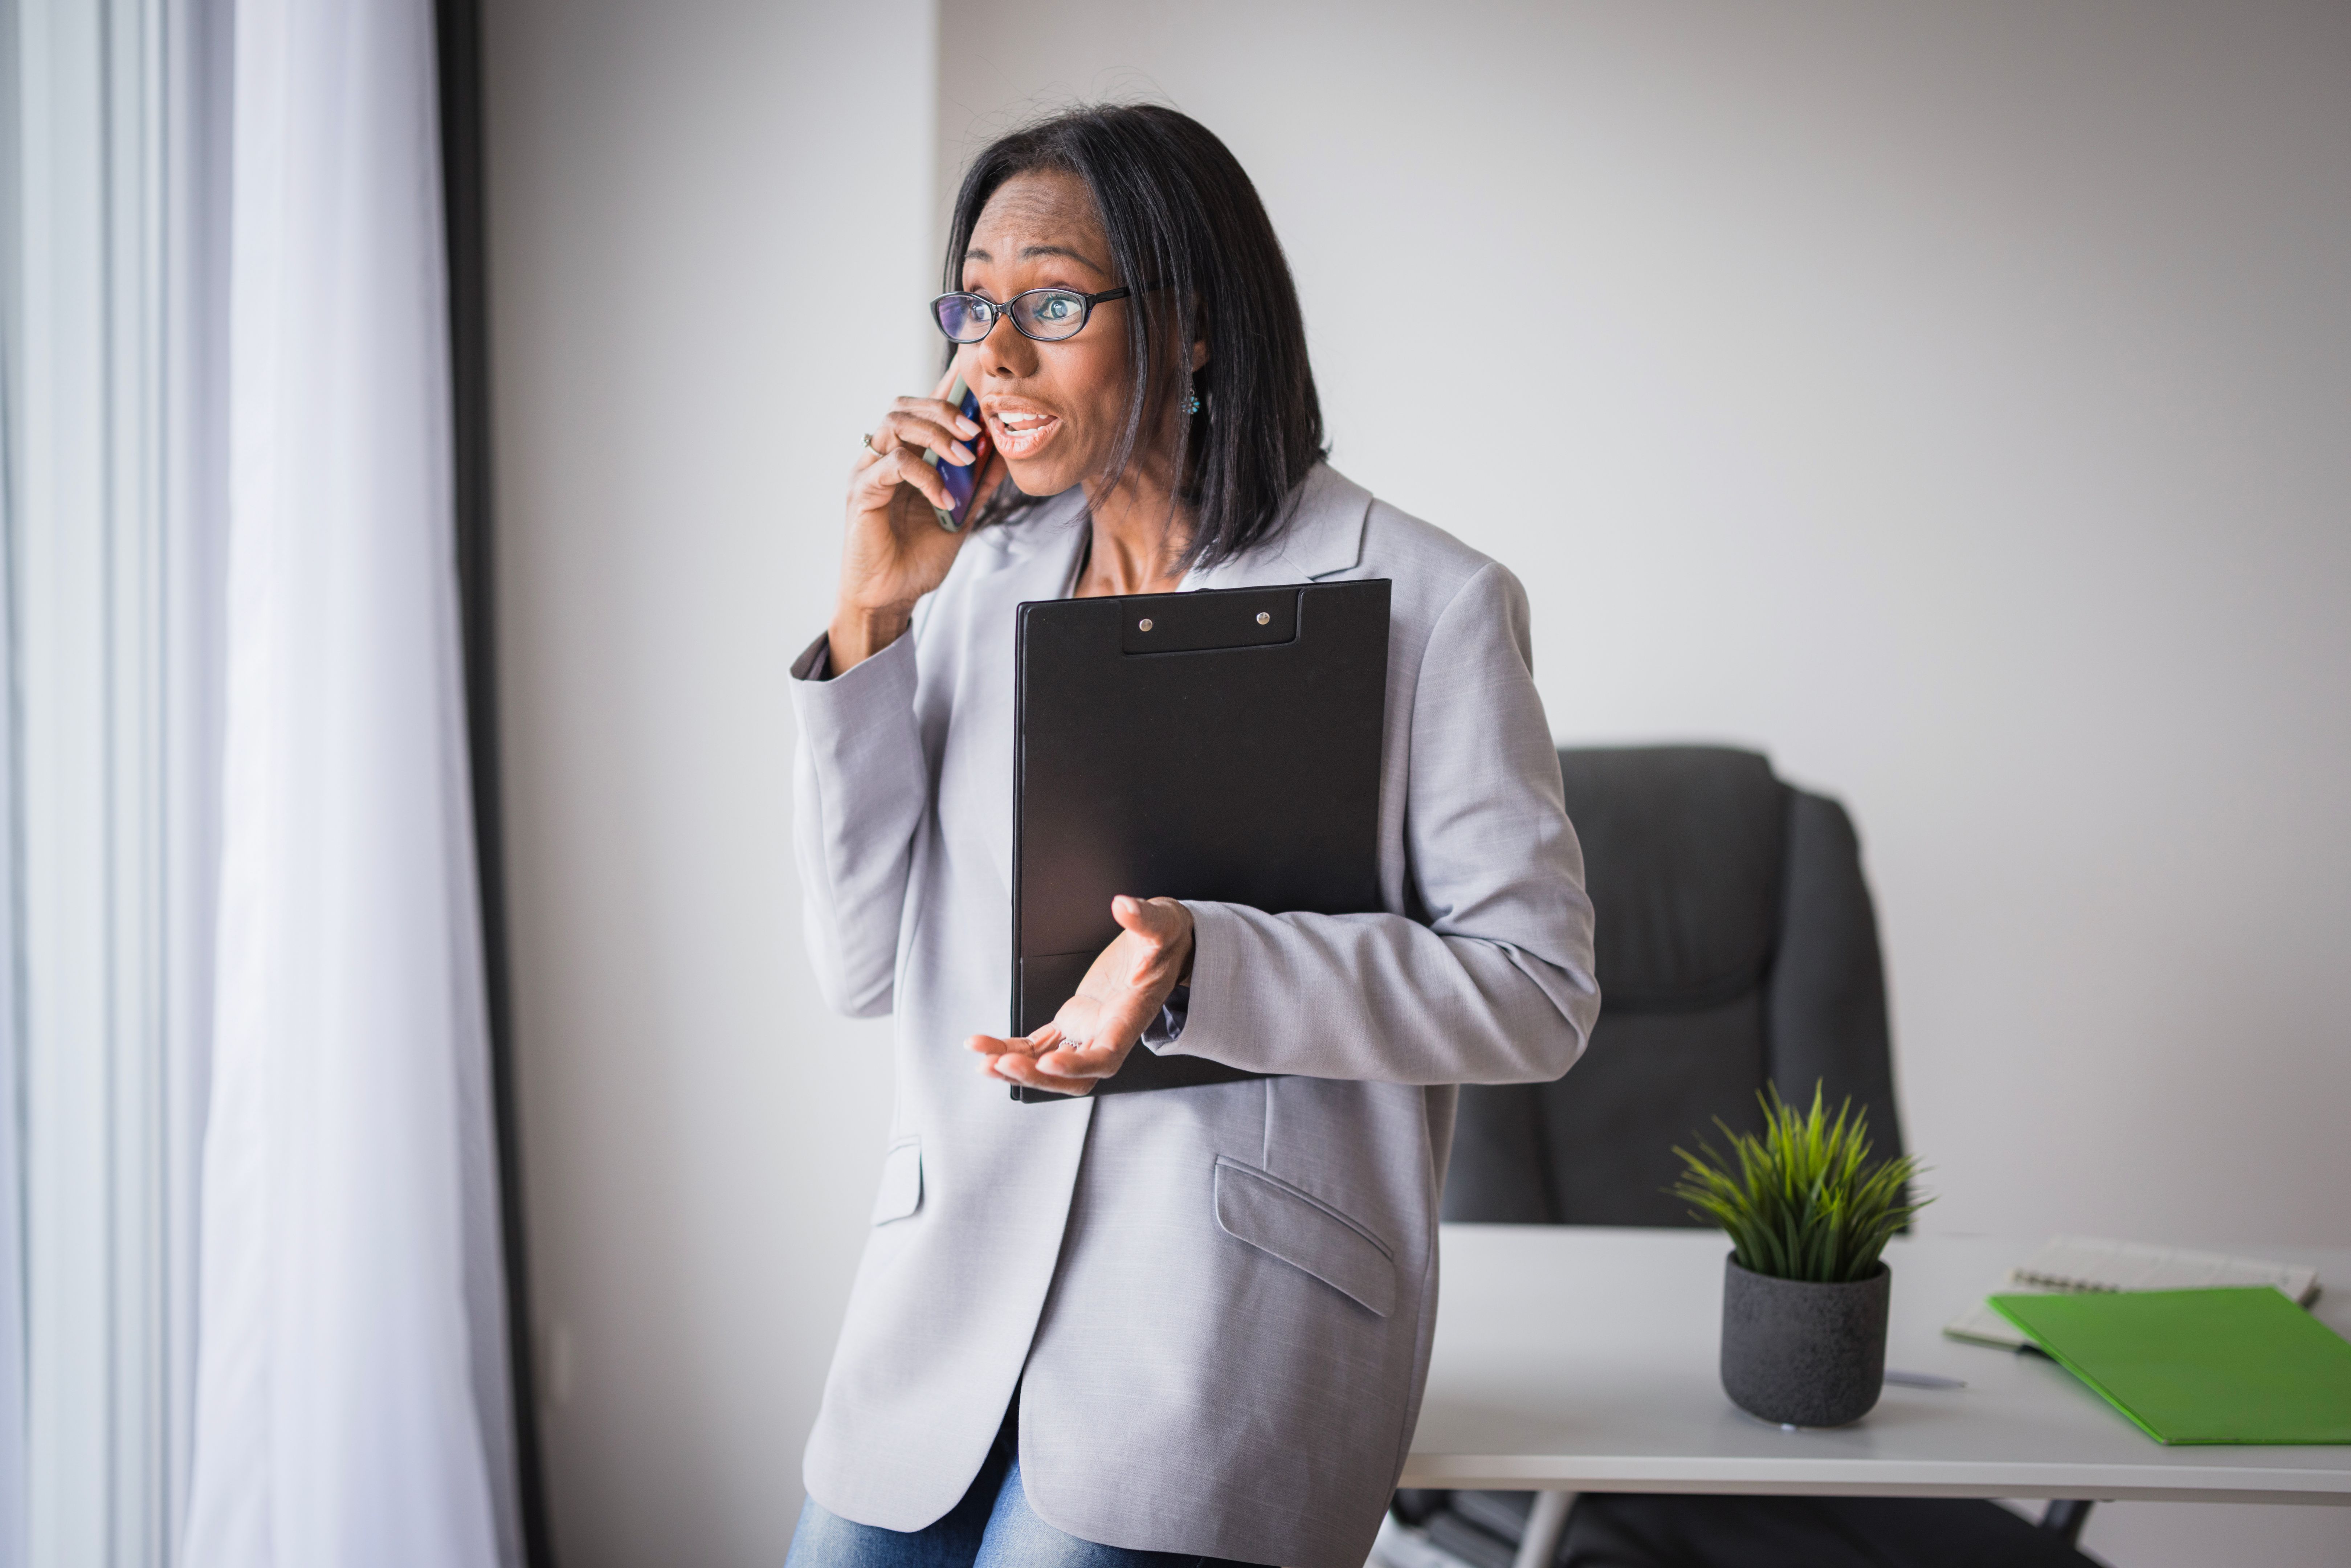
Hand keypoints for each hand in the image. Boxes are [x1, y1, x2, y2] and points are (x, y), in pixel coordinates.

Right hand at [829, 364, 1001, 671]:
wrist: (891, 597)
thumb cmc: (917, 558)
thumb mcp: (959, 516)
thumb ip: (977, 486)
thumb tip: (1003, 454)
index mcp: (901, 458)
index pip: (919, 410)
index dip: (946, 394)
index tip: (979, 397)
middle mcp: (880, 458)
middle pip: (904, 407)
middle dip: (944, 411)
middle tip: (977, 431)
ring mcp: (868, 472)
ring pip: (895, 425)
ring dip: (936, 436)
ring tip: (965, 459)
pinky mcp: (862, 493)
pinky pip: (893, 465)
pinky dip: (925, 475)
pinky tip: (945, 499)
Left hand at [968, 896, 1194, 1096]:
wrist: (1165, 948)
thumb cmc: (1166, 941)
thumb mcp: (1162, 924)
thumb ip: (1145, 918)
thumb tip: (1124, 906)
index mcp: (1130, 1019)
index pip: (1104, 1056)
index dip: (1077, 1066)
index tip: (1047, 1062)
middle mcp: (1108, 1033)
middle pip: (1073, 1076)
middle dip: (1037, 1076)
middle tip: (1002, 1064)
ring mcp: (1088, 1030)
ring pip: (1050, 1065)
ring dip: (1018, 1068)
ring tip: (984, 1062)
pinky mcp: (1072, 1022)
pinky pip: (1039, 1045)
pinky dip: (1012, 1048)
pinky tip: (987, 1047)